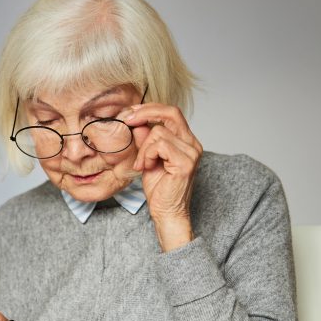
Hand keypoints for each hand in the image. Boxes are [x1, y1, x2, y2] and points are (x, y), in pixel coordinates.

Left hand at [120, 103, 202, 251]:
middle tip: (128, 121)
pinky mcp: (185, 162)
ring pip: (159, 132)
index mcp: (186, 141)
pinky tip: (146, 167)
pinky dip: (147, 155)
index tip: (131, 112)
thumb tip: (137, 121)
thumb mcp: (147, 158)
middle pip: (171, 113)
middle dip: (145, 113)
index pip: (172, 113)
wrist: (166, 212)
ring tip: (142, 164)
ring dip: (143, 148)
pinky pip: (159, 146)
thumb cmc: (159, 189)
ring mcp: (192, 152)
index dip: (151, 108)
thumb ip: (145, 140)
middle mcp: (192, 144)